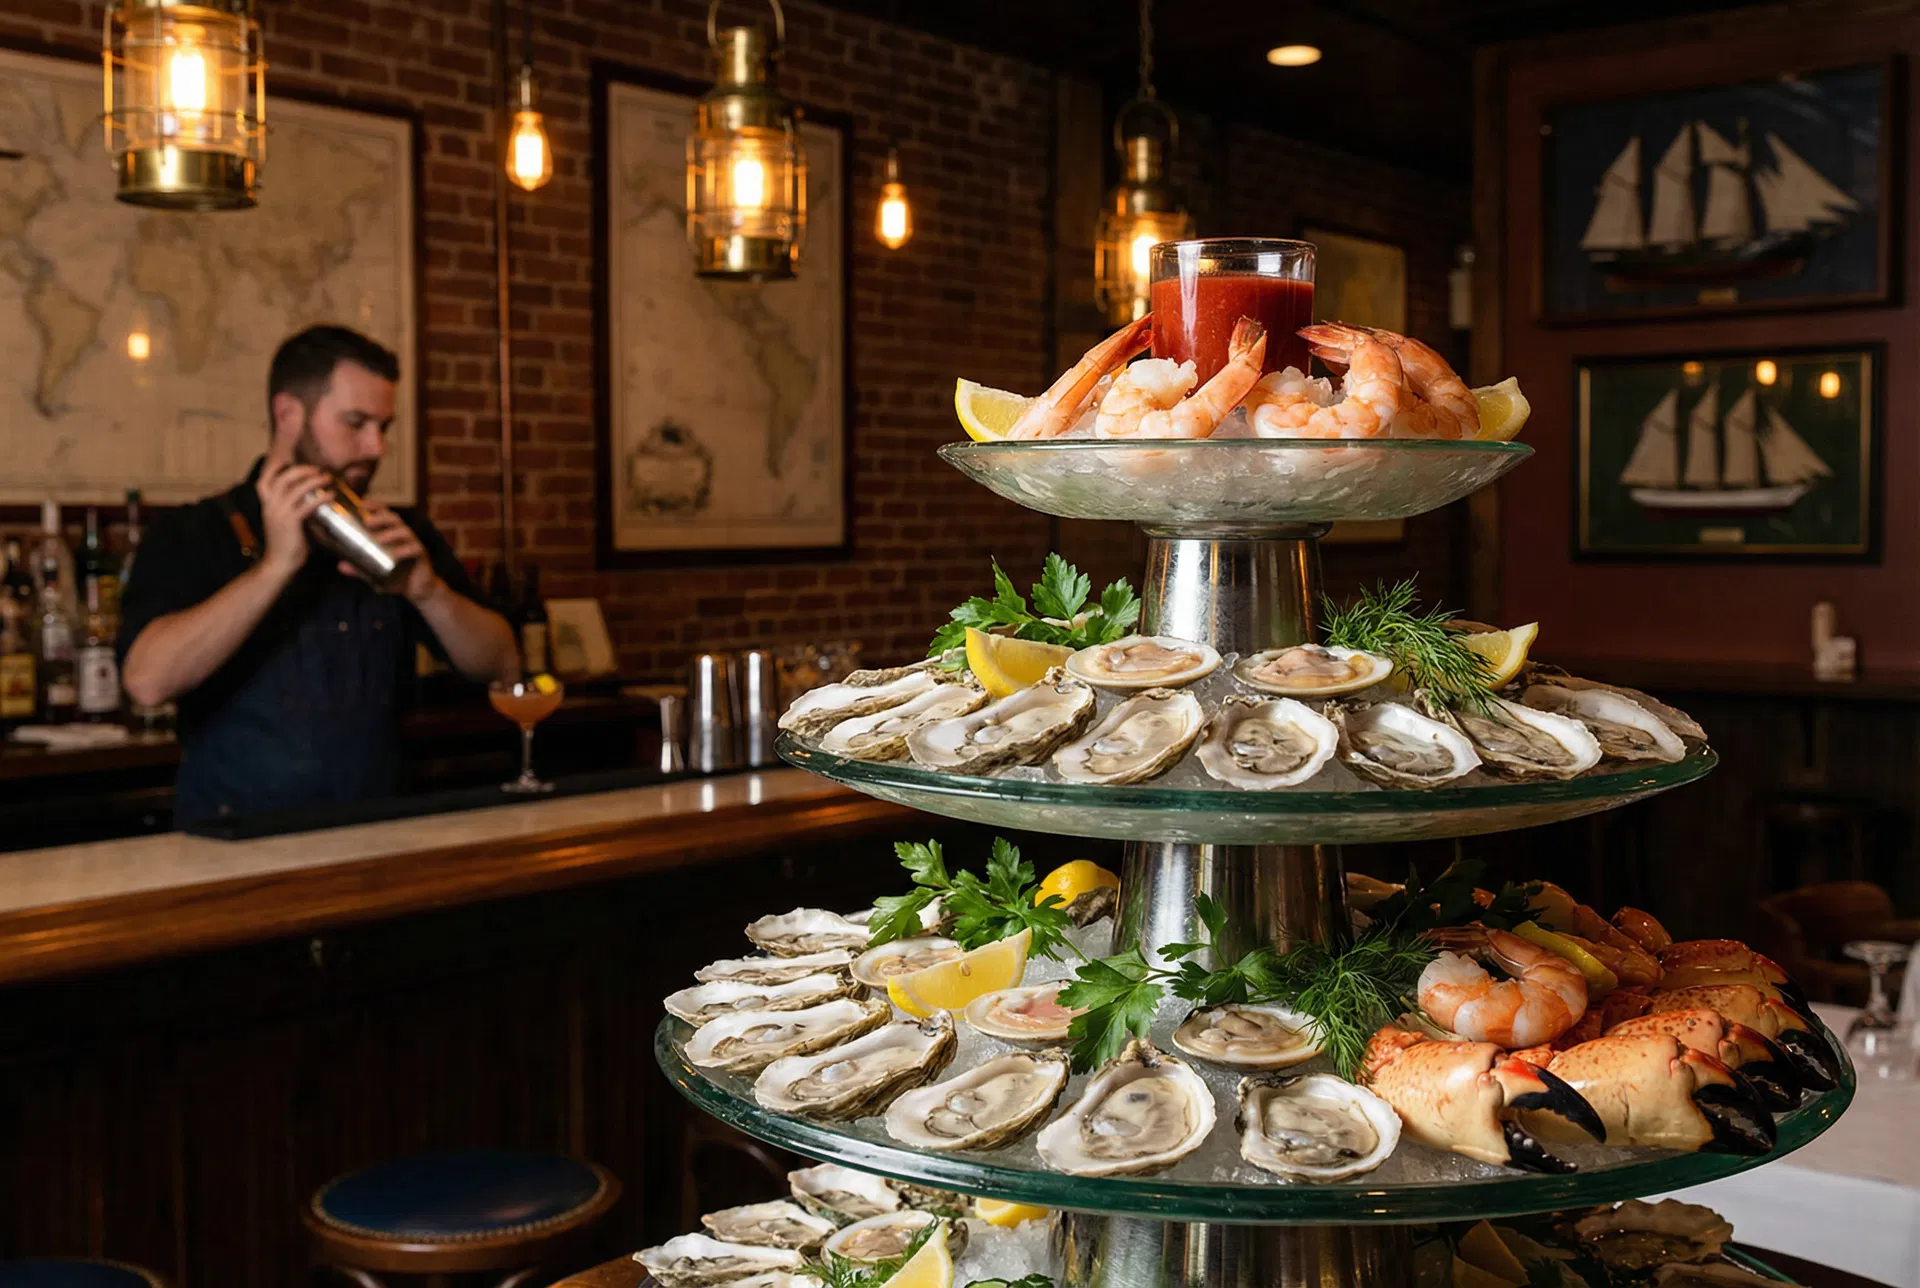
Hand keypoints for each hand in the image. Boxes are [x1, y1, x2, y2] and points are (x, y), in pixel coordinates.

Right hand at [256, 463, 330, 577]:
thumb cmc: (286, 543)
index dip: (274, 467)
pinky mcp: (290, 522)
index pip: (264, 479)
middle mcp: (270, 506)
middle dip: (301, 469)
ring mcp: (279, 513)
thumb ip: (293, 507)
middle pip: (282, 477)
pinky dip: (320, 498)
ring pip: (295, 488)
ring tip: (327, 479)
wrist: (279, 564)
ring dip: (313, 480)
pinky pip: (307, 505)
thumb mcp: (285, 521)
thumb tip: (312, 497)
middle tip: (317, 469)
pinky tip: (331, 496)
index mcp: (266, 505)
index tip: (289, 460)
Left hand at [351, 503, 438, 601]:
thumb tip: (340, 566)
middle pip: (394, 519)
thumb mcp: (375, 574)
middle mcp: (404, 536)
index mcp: (392, 534)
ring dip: (391, 533)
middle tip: (367, 522)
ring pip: (404, 531)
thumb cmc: (396, 577)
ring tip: (379, 539)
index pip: (385, 515)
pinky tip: (396, 554)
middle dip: (381, 517)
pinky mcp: (421, 556)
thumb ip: (360, 569)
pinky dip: (405, 550)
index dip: (375, 507)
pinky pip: (414, 549)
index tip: (361, 504)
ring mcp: (413, 544)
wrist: (418, 591)